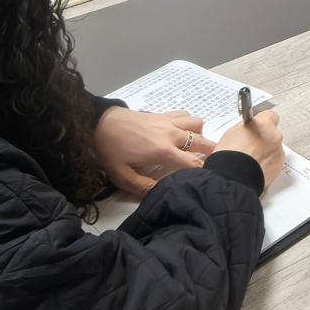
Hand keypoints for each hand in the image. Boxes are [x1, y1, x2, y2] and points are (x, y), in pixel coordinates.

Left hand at [94, 107, 212, 196]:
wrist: (98, 123)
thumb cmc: (110, 150)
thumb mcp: (123, 176)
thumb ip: (144, 187)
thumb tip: (163, 194)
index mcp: (163, 151)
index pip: (193, 162)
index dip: (204, 171)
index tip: (207, 178)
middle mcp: (171, 134)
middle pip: (202, 141)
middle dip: (210, 152)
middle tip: (210, 162)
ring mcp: (168, 121)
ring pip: (197, 124)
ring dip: (200, 135)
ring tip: (194, 147)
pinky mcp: (162, 114)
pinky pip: (185, 114)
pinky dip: (189, 123)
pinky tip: (181, 132)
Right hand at [216, 109, 284, 188]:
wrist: (232, 179)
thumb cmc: (229, 157)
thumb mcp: (231, 133)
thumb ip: (246, 128)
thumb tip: (249, 129)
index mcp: (264, 124)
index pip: (270, 115)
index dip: (262, 122)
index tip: (257, 126)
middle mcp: (275, 137)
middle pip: (273, 133)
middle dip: (264, 138)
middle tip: (250, 145)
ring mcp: (278, 153)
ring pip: (274, 149)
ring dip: (266, 152)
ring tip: (251, 159)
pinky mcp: (278, 168)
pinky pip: (274, 162)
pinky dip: (267, 164)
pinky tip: (254, 167)